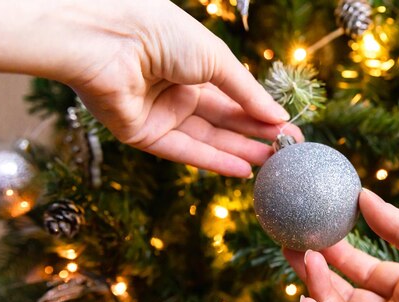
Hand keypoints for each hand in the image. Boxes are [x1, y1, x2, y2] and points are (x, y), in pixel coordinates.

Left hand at [0, 0, 300, 176]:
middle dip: (254, 136)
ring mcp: (159, 113)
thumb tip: (278, 116)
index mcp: (192, 65)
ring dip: (238, 152)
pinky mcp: (142, 134)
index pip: (233, 96)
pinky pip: (183, 151)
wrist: (110, 38)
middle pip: (222, 120)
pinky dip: (212, 161)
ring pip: (206, 138)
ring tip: (270, 163)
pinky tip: (241, 171)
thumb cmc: (163, 34)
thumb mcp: (216, 60)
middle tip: (285, 152)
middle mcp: (176, 90)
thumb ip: (248, 93)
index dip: (260, 113)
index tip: (288, 131)